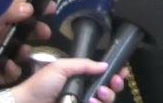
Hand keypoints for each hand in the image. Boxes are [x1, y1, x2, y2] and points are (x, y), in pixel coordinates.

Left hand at [0, 0, 50, 88]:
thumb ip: (7, 11)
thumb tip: (29, 7)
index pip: (20, 10)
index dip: (36, 9)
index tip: (51, 8)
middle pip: (25, 31)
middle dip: (37, 31)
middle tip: (45, 33)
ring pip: (20, 53)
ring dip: (25, 53)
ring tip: (24, 52)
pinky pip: (9, 72)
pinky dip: (12, 71)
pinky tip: (8, 68)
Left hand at [10, 58, 126, 102]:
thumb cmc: (40, 85)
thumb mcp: (60, 67)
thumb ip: (83, 64)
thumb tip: (105, 64)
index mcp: (80, 79)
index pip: (102, 76)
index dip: (114, 74)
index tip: (122, 72)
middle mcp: (84, 93)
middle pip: (109, 91)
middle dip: (115, 85)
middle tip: (114, 82)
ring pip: (106, 101)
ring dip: (108, 96)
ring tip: (99, 94)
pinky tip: (92, 102)